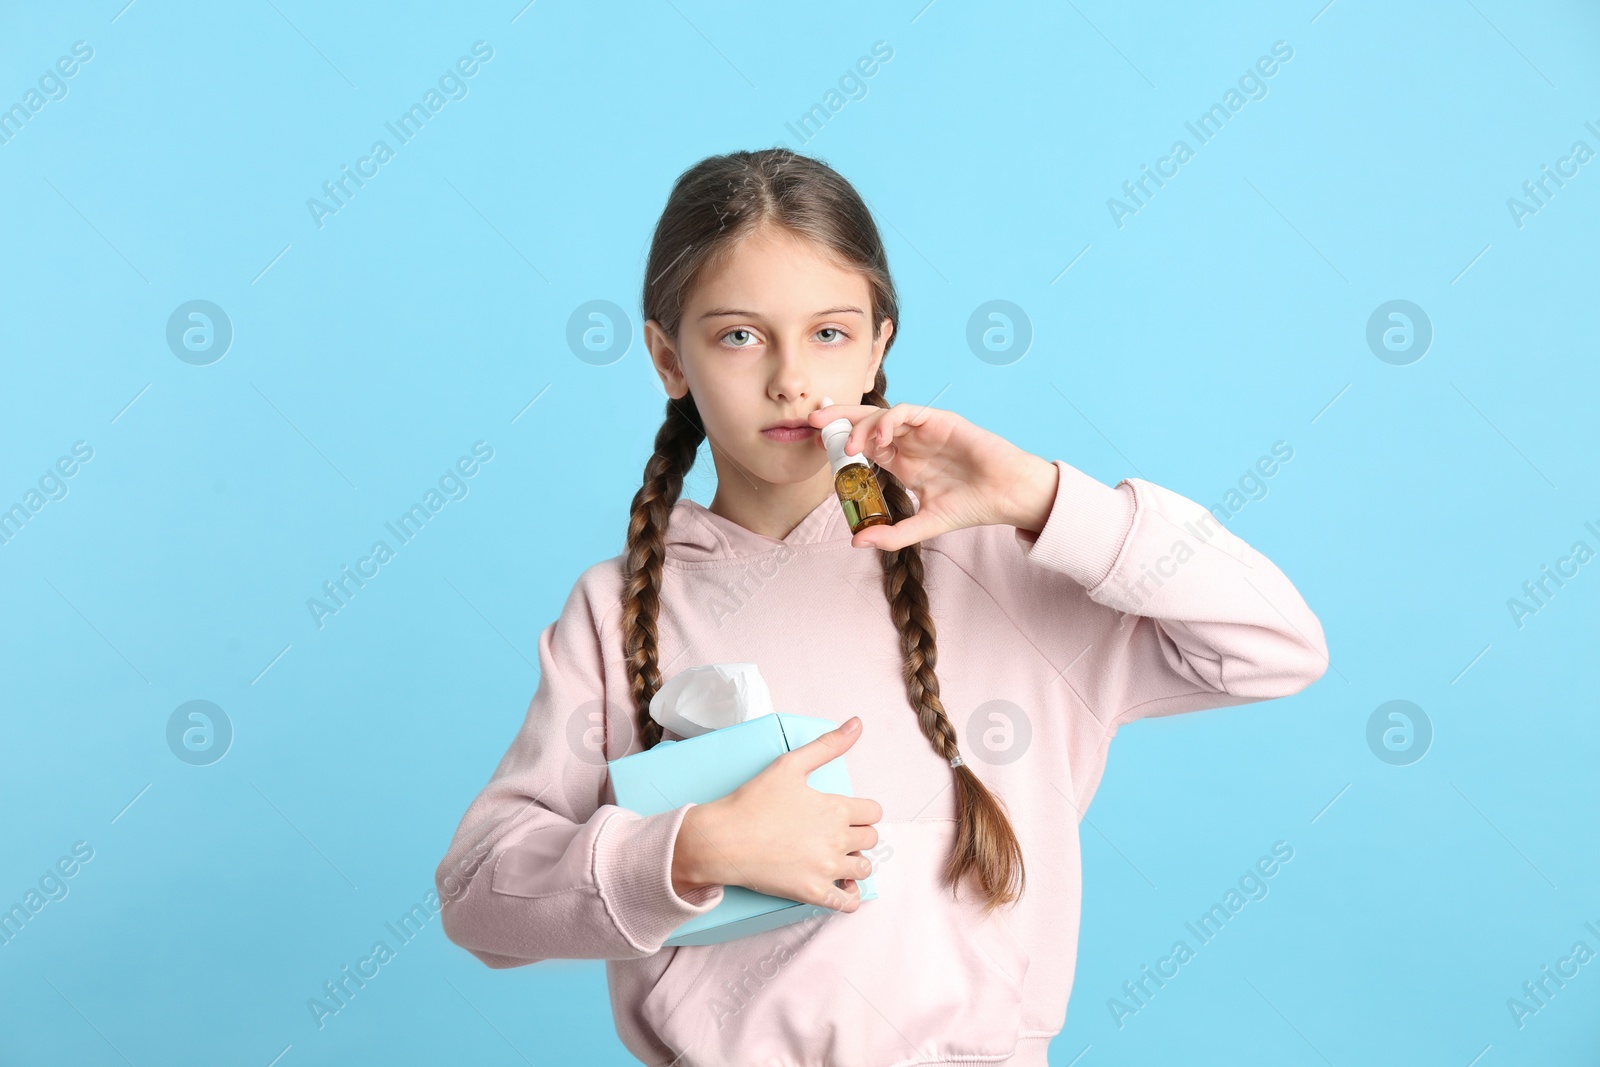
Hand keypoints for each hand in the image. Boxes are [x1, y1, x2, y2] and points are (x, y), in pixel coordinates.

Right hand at [672, 717, 881, 911]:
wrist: (722, 839)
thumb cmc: (753, 801)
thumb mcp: (790, 764)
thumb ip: (827, 745)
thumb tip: (857, 723)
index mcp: (835, 809)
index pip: (873, 812)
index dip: (862, 811)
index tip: (846, 813)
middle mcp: (836, 840)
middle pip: (870, 839)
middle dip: (857, 834)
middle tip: (834, 833)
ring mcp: (826, 869)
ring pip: (863, 868)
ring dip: (854, 862)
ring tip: (835, 857)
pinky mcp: (813, 893)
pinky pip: (848, 902)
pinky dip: (850, 895)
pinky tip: (839, 885)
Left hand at [806, 401, 1059, 550]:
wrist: (1006, 496)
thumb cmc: (971, 506)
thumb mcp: (924, 526)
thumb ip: (891, 534)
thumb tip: (855, 542)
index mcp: (903, 462)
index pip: (863, 446)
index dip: (839, 443)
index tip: (817, 446)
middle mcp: (909, 442)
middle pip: (865, 423)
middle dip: (838, 418)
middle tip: (811, 420)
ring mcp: (923, 430)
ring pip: (882, 415)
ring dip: (860, 425)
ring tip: (847, 445)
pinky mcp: (939, 421)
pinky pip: (907, 413)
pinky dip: (888, 421)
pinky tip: (877, 438)